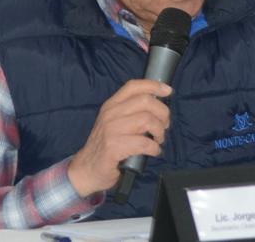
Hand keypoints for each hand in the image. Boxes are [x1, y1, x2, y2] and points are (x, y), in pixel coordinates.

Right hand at [67, 80, 171, 197]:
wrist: (86, 169)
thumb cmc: (105, 146)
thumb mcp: (114, 122)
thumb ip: (131, 112)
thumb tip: (157, 105)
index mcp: (111, 105)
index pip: (133, 86)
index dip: (153, 86)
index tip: (167, 91)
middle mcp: (110, 114)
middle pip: (145, 101)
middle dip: (162, 113)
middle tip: (164, 125)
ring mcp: (111, 130)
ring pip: (147, 120)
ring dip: (159, 132)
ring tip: (158, 140)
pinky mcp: (114, 147)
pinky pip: (144, 143)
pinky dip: (154, 148)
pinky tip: (153, 151)